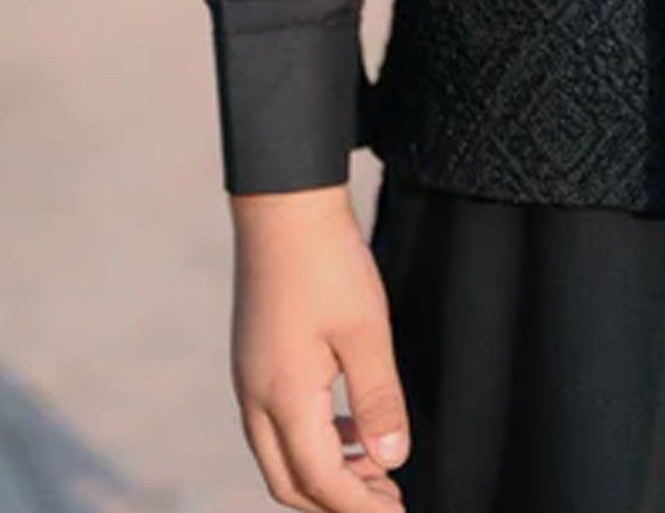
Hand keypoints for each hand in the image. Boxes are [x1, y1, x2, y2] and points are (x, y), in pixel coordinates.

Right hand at [229, 185, 410, 510]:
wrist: (282, 206)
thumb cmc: (328, 262)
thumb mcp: (366, 331)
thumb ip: (377, 400)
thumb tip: (391, 459)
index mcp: (283, 397)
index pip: (320, 480)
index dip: (359, 506)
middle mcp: (255, 397)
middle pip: (290, 482)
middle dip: (338, 502)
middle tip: (389, 501)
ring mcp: (248, 379)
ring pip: (280, 456)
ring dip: (325, 473)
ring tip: (375, 466)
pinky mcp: (253, 361)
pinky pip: (275, 426)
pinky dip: (312, 442)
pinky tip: (348, 427)